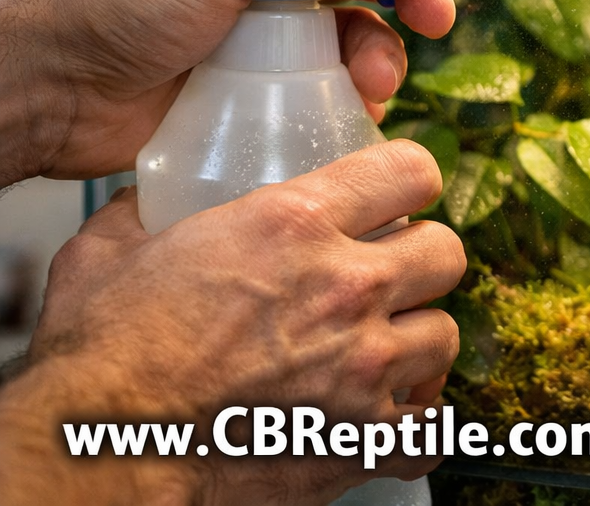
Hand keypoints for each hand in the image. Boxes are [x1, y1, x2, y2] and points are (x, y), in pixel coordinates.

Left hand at [0, 0, 459, 184]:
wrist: (47, 90)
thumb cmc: (107, 0)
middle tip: (432, 11)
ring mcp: (269, 12)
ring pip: (363, 16)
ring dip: (387, 42)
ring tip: (375, 72)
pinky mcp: (267, 71)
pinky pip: (337, 71)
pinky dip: (359, 83)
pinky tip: (355, 98)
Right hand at [0, 141, 465, 505]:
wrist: (101, 458)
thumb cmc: (101, 361)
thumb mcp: (107, 254)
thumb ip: (140, 214)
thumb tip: (142, 200)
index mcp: (294, 225)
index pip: (410, 173)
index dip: (411, 182)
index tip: (401, 198)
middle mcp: (346, 288)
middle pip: (447, 253)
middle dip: (424, 262)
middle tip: (392, 276)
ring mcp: (364, 367)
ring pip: (445, 335)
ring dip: (419, 341)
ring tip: (387, 348)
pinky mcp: (364, 439)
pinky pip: (433, 428)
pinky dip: (417, 424)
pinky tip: (389, 417)